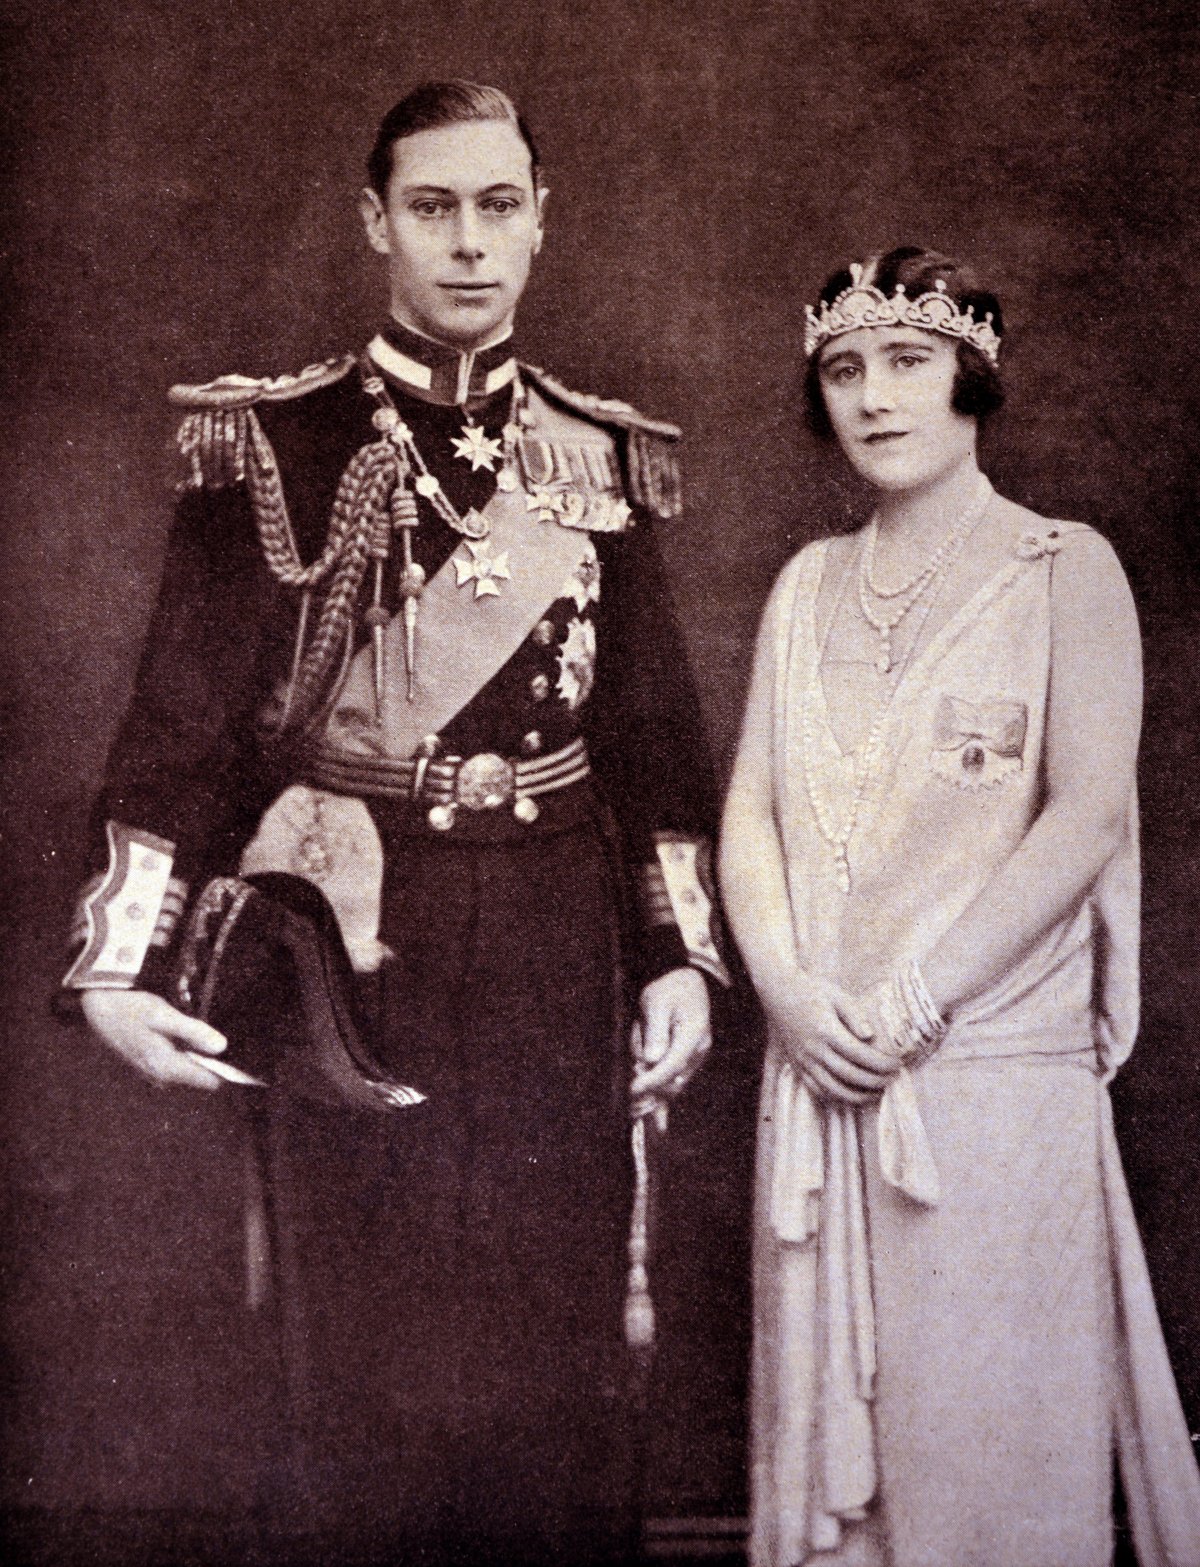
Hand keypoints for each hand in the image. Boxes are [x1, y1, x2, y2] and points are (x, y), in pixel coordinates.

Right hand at [80, 990, 228, 1090]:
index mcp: (167, 1068)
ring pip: (188, 1069)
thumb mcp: (164, 1016)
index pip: (210, 1082)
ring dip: (196, 1053)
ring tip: (197, 1029)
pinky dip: (183, 1052)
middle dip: (210, 1058)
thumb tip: (222, 1047)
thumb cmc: (132, 1009)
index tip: (236, 1049)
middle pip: (200, 1076)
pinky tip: (179, 1033)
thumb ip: (193, 1032)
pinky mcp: (148, 1067)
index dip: (226, 1068)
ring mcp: (152, 1074)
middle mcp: (160, 1078)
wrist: (98, 1008)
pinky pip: (175, 1065)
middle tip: (213, 1032)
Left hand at [629, 967, 710, 1112]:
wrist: (680, 981)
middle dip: (650, 1092)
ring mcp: (694, 1057)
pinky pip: (674, 1084)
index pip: (672, 1063)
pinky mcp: (686, 1062)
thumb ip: (655, 1031)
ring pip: (672, 1085)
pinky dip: (663, 1100)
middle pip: (673, 1080)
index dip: (652, 1079)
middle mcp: (697, 1050)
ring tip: (632, 1107)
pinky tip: (659, 1126)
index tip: (633, 1089)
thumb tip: (651, 1059)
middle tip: (629, 1106)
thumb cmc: (667, 989)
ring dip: (652, 1093)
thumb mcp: (657, 1003)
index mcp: (693, 1033)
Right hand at [770, 973, 898, 1105]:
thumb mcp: (837, 995)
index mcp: (826, 1030)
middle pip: (850, 1075)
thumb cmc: (812, 991)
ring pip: (834, 1089)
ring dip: (859, 1096)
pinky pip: (817, 1090)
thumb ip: (855, 1015)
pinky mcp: (797, 1067)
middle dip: (876, 1081)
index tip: (897, 1064)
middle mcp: (814, 1049)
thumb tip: (871, 1037)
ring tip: (877, 1092)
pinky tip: (852, 1095)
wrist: (779, 992)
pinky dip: (837, 1097)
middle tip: (893, 1079)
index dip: (882, 1064)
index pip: (860, 1054)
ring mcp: (803, 1061)